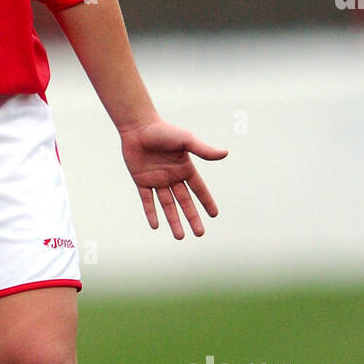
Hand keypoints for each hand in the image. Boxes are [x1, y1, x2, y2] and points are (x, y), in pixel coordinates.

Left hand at [119, 119, 226, 238]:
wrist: (138, 127)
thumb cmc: (163, 130)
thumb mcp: (186, 140)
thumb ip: (203, 150)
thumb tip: (225, 154)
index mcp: (185, 168)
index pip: (199, 189)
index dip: (207, 202)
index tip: (214, 215)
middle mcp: (172, 177)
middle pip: (184, 202)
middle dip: (192, 218)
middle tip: (200, 234)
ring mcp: (157, 180)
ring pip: (167, 205)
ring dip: (173, 220)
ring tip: (180, 237)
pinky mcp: (141, 181)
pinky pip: (147, 200)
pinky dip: (151, 212)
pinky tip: (156, 226)